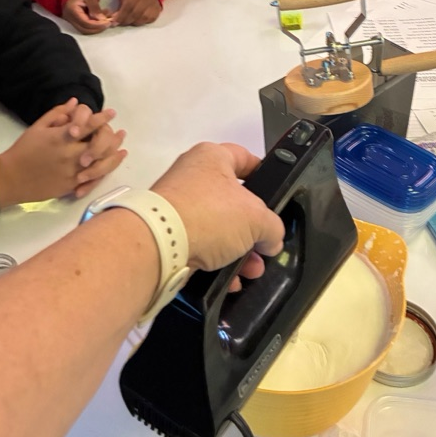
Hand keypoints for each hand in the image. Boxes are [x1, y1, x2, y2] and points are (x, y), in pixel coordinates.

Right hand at [0, 98, 126, 208]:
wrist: (10, 179)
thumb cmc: (23, 150)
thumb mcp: (37, 127)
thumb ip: (57, 113)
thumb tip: (75, 102)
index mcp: (61, 137)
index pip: (87, 125)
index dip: (102, 118)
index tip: (112, 113)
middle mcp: (69, 154)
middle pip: (99, 145)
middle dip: (113, 137)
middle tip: (121, 132)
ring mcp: (71, 171)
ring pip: (100, 164)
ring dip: (114, 156)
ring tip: (122, 150)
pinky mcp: (70, 185)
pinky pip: (92, 180)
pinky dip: (104, 172)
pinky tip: (110, 166)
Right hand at [62, 0, 111, 34]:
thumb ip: (95, 8)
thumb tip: (102, 20)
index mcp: (72, 11)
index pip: (85, 23)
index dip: (97, 25)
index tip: (108, 22)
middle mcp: (70, 18)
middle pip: (85, 29)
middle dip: (98, 28)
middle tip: (109, 23)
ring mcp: (71, 21)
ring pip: (86, 30)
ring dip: (98, 27)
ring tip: (107, 18)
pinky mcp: (76, 21)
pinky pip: (86, 26)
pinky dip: (95, 24)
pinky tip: (103, 17)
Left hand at [111, 0, 161, 26]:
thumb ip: (120, 8)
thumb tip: (115, 19)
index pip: (126, 11)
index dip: (119, 18)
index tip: (114, 23)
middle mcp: (143, 3)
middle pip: (133, 17)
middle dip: (125, 21)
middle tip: (121, 22)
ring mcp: (151, 9)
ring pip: (140, 21)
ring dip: (133, 22)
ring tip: (130, 19)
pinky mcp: (156, 13)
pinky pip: (147, 21)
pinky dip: (141, 21)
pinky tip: (139, 18)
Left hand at [151, 142, 284, 284]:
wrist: (158, 245)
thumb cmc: (210, 215)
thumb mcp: (257, 219)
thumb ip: (273, 227)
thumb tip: (271, 240)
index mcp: (212, 157)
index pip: (246, 158)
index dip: (265, 176)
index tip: (276, 196)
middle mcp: (192, 175)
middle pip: (234, 200)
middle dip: (253, 229)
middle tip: (265, 247)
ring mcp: (177, 204)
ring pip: (218, 226)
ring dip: (239, 250)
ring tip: (251, 271)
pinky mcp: (168, 231)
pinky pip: (200, 243)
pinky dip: (217, 260)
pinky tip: (231, 279)